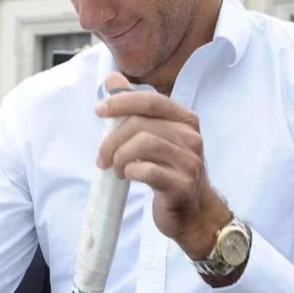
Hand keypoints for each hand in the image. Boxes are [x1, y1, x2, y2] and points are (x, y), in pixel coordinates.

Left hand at [95, 73, 231, 263]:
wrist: (194, 213)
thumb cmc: (170, 171)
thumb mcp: (156, 137)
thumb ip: (135, 109)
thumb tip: (112, 79)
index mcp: (185, 120)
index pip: (151, 100)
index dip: (122, 101)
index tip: (99, 111)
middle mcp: (191, 137)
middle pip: (141, 124)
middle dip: (112, 140)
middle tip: (102, 158)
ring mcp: (189, 161)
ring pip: (143, 144)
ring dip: (118, 157)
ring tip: (116, 169)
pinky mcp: (182, 185)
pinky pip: (147, 170)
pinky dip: (129, 171)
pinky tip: (128, 177)